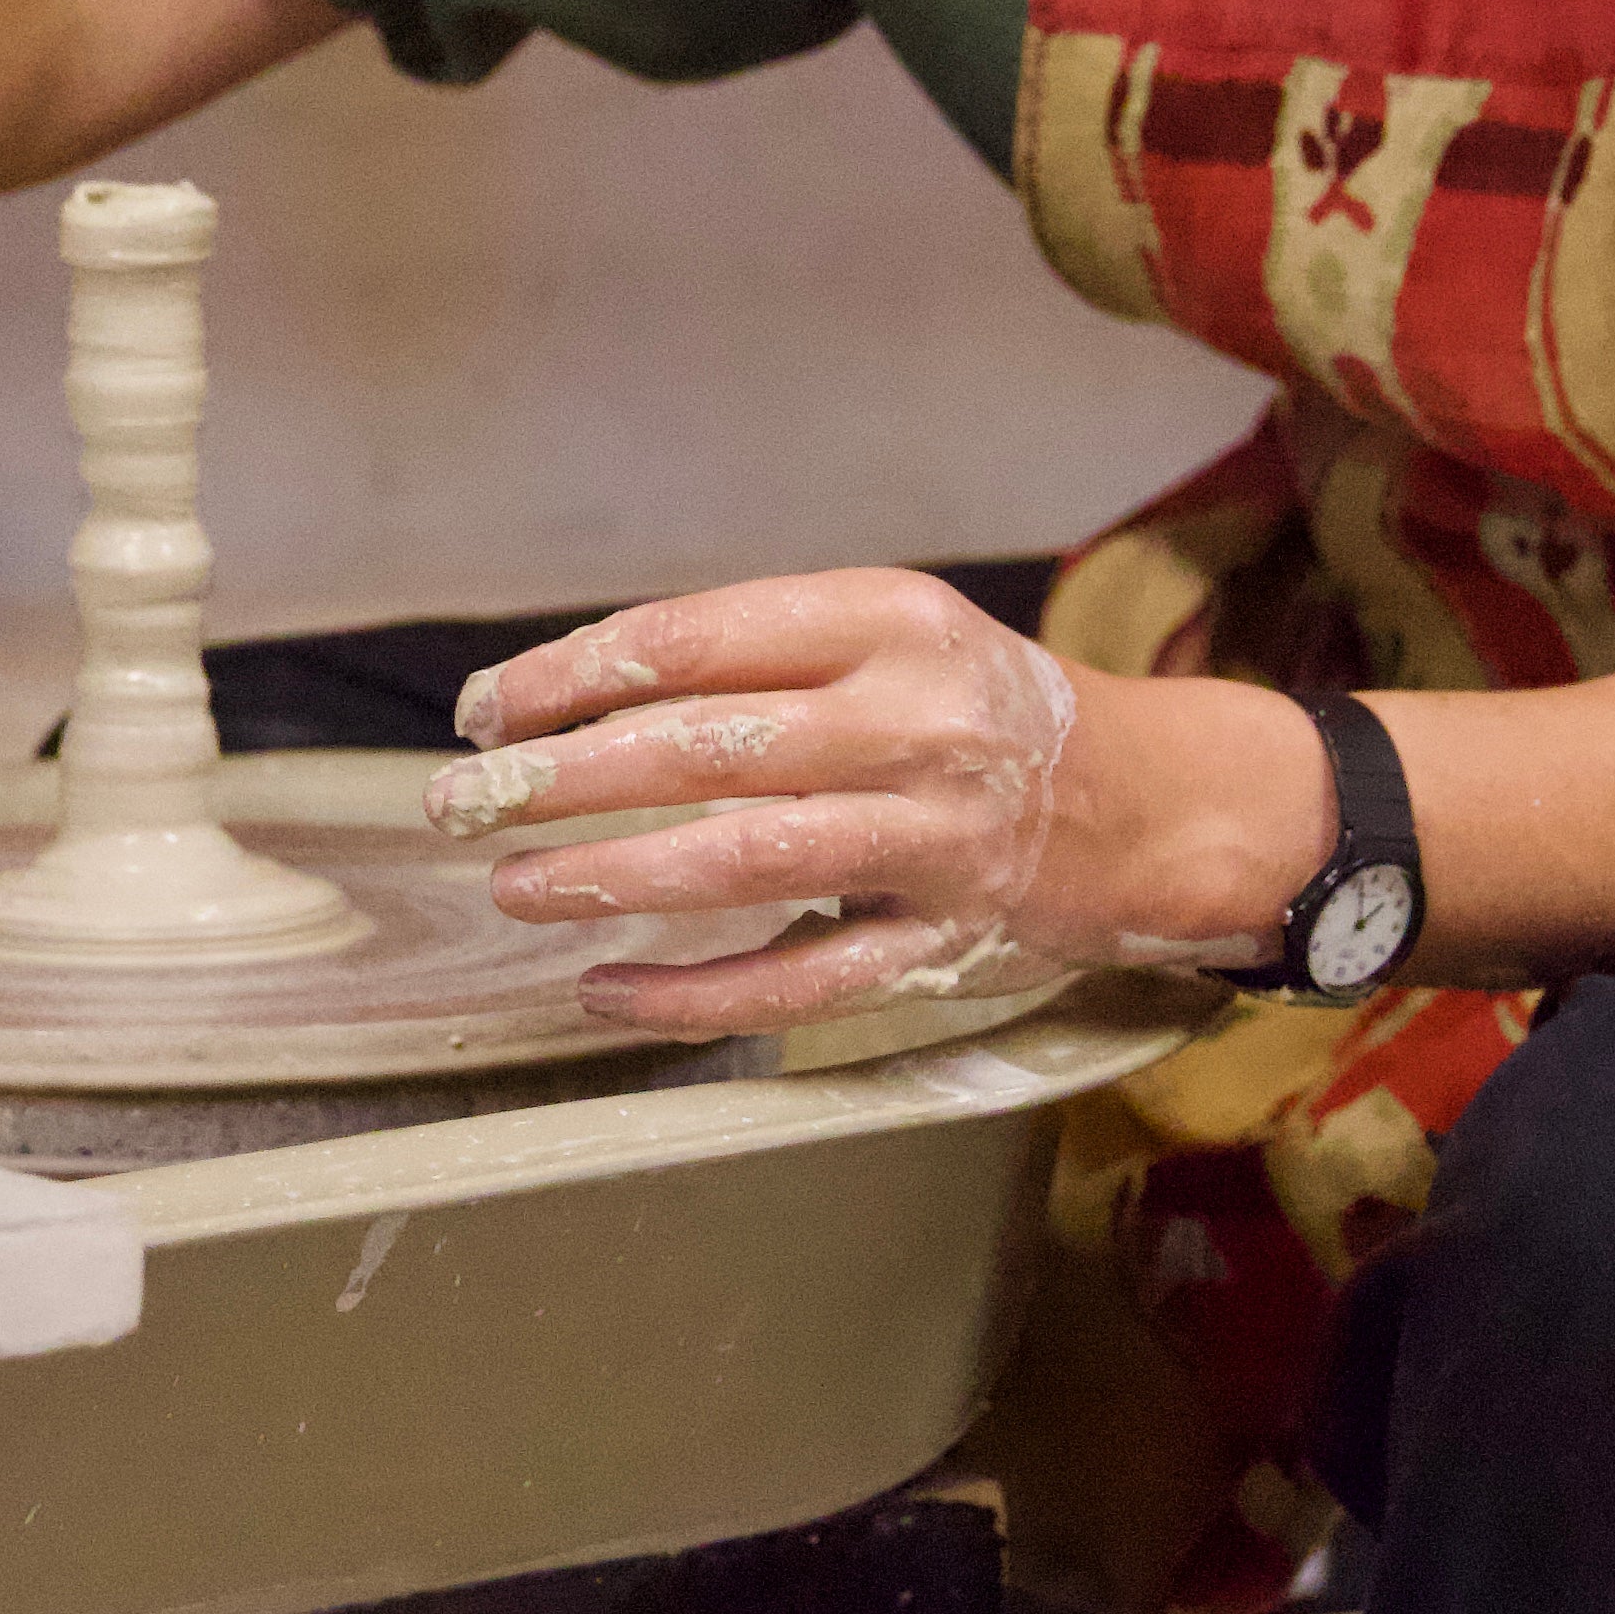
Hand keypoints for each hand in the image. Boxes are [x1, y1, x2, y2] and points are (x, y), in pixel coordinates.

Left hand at [419, 570, 1327, 1033]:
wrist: (1154, 802)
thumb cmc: (981, 709)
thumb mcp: (891, 636)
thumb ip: (759, 654)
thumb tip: (571, 696)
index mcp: (889, 622)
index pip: (695, 638)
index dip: (569, 675)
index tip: (482, 709)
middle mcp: (914, 722)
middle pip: (704, 746)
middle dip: (560, 777)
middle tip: (459, 803)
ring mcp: (934, 839)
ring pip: (746, 860)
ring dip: (611, 877)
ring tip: (516, 886)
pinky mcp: (945, 940)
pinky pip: (801, 978)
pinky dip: (695, 991)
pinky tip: (607, 989)